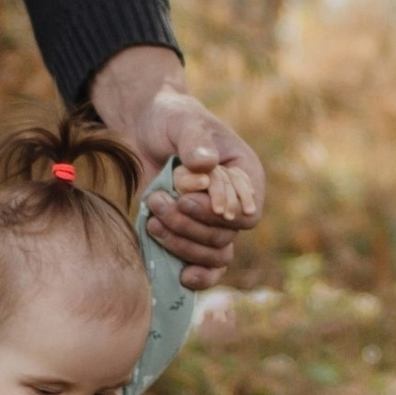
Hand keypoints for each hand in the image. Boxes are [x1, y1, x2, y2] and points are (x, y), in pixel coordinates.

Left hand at [89, 49, 264, 290]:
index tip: (186, 198)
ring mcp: (213, 223)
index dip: (219, 214)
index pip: (248, 211)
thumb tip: (203, 164)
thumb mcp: (182, 121)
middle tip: (159, 202)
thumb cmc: (172, 119)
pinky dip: (196, 275)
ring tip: (153, 217)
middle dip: (190, 226)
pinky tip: (181, 276)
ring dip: (182, 243)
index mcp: (246, 175)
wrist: (147, 129)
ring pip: (213, 254)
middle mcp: (236, 204)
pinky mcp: (192, 235)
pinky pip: (205, 267)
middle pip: (226, 236)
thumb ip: (194, 139)